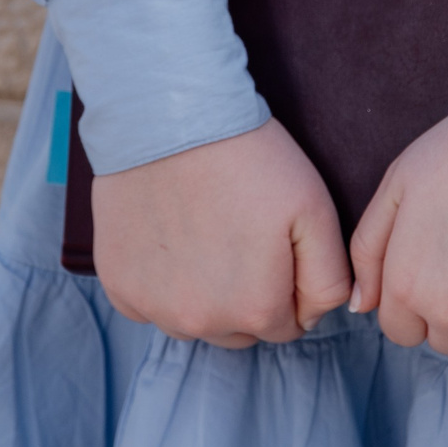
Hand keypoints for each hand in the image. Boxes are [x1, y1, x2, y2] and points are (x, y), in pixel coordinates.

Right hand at [93, 119, 353, 348]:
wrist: (170, 116)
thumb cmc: (248, 158)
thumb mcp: (315, 211)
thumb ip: (328, 279)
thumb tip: (315, 317)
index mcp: (256, 309)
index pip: (287, 325)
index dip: (288, 285)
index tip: (275, 244)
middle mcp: (202, 322)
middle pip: (239, 330)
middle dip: (247, 296)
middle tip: (240, 235)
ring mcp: (154, 307)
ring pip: (194, 321)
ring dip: (203, 293)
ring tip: (204, 233)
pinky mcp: (119, 286)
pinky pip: (150, 305)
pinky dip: (161, 282)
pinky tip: (169, 236)